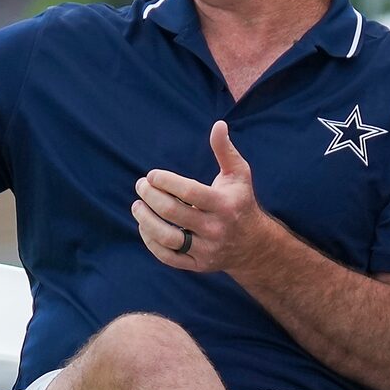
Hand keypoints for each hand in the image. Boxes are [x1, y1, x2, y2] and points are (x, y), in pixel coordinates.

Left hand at [133, 122, 281, 275]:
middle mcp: (215, 229)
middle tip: (141, 186)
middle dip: (151, 197)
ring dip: (145, 221)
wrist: (253, 245)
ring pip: (168, 238)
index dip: (166, 182)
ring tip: (137, 206)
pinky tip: (144, 226)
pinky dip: (151, 242)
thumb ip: (225, 150)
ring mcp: (206, 249)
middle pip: (174, 213)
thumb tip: (218, 124)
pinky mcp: (198, 264)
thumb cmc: (240, 201)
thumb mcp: (238, 174)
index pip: (189, 192)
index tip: (152, 175)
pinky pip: (168, 257)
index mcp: (224, 205)